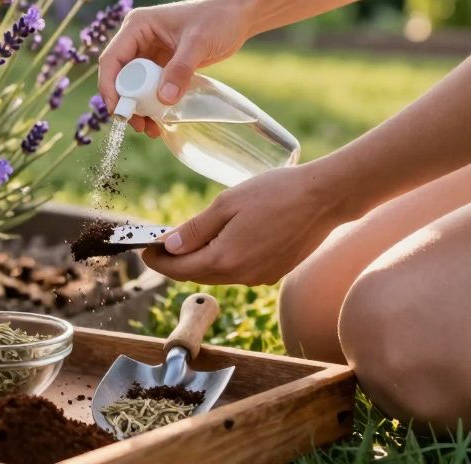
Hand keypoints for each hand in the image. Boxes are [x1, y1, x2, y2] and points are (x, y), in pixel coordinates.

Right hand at [97, 0, 249, 136]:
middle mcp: (137, 39)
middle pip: (119, 76)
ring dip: (138, 108)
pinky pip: (149, 88)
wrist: (237, 16)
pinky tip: (161, 120)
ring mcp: (148, 52)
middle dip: (126, 102)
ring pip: (133, 86)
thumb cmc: (217, 18)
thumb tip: (163, 99)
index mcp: (137, 26)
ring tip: (151, 129)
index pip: (112, 59)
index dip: (110, 86)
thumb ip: (181, 69)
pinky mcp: (161, 64)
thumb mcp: (199, 42)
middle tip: (138, 125)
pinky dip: (152, 104)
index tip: (118, 111)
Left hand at [141, 162, 357, 285]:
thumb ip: (195, 229)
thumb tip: (169, 246)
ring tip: (188, 240)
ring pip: (218, 273)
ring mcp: (260, 277)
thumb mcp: (227, 203)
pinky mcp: (274, 273)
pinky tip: (222, 240)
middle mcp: (242, 276)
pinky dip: (223, 259)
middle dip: (175, 262)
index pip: (179, 269)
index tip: (145, 249)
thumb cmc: (276, 193)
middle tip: (161, 244)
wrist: (325, 198)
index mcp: (225, 259)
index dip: (158, 260)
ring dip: (199, 260)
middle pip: (197, 274)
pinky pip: (238, 271)